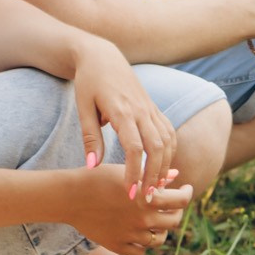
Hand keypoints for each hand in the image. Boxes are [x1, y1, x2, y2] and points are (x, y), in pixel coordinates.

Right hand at [65, 169, 193, 254]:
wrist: (70, 197)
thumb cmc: (98, 178)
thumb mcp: (127, 172)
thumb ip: (154, 176)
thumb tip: (176, 176)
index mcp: (148, 199)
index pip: (182, 201)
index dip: (188, 193)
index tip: (185, 189)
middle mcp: (143, 220)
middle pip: (174, 222)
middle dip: (176, 212)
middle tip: (172, 205)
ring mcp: (131, 235)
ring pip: (159, 239)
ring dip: (160, 230)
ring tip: (155, 220)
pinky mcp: (117, 246)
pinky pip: (140, 252)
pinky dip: (143, 245)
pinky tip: (139, 234)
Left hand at [71, 38, 176, 192]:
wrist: (102, 56)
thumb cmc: (89, 82)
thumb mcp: (83, 108)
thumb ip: (90, 137)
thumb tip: (93, 166)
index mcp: (122, 111)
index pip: (134, 148)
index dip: (134, 172)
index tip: (130, 192)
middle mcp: (141, 110)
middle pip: (157, 148)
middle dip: (154, 175)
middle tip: (146, 198)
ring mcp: (150, 108)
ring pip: (167, 141)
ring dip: (165, 166)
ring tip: (157, 187)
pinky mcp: (154, 108)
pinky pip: (169, 132)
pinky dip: (170, 151)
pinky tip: (164, 167)